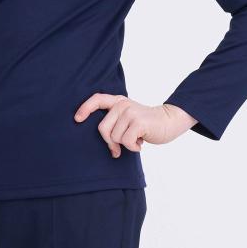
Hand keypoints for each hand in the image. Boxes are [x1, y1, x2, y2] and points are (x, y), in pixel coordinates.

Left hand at [74, 93, 197, 156]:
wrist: (169, 121)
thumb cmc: (146, 124)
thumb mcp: (128, 117)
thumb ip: (115, 121)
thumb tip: (104, 140)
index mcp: (118, 101)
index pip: (97, 99)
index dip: (85, 108)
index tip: (77, 119)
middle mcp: (122, 104)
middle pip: (103, 128)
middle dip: (110, 142)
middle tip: (119, 147)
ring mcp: (130, 111)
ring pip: (115, 137)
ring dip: (125, 144)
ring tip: (136, 139)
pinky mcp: (138, 122)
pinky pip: (126, 141)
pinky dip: (133, 148)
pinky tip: (140, 143)